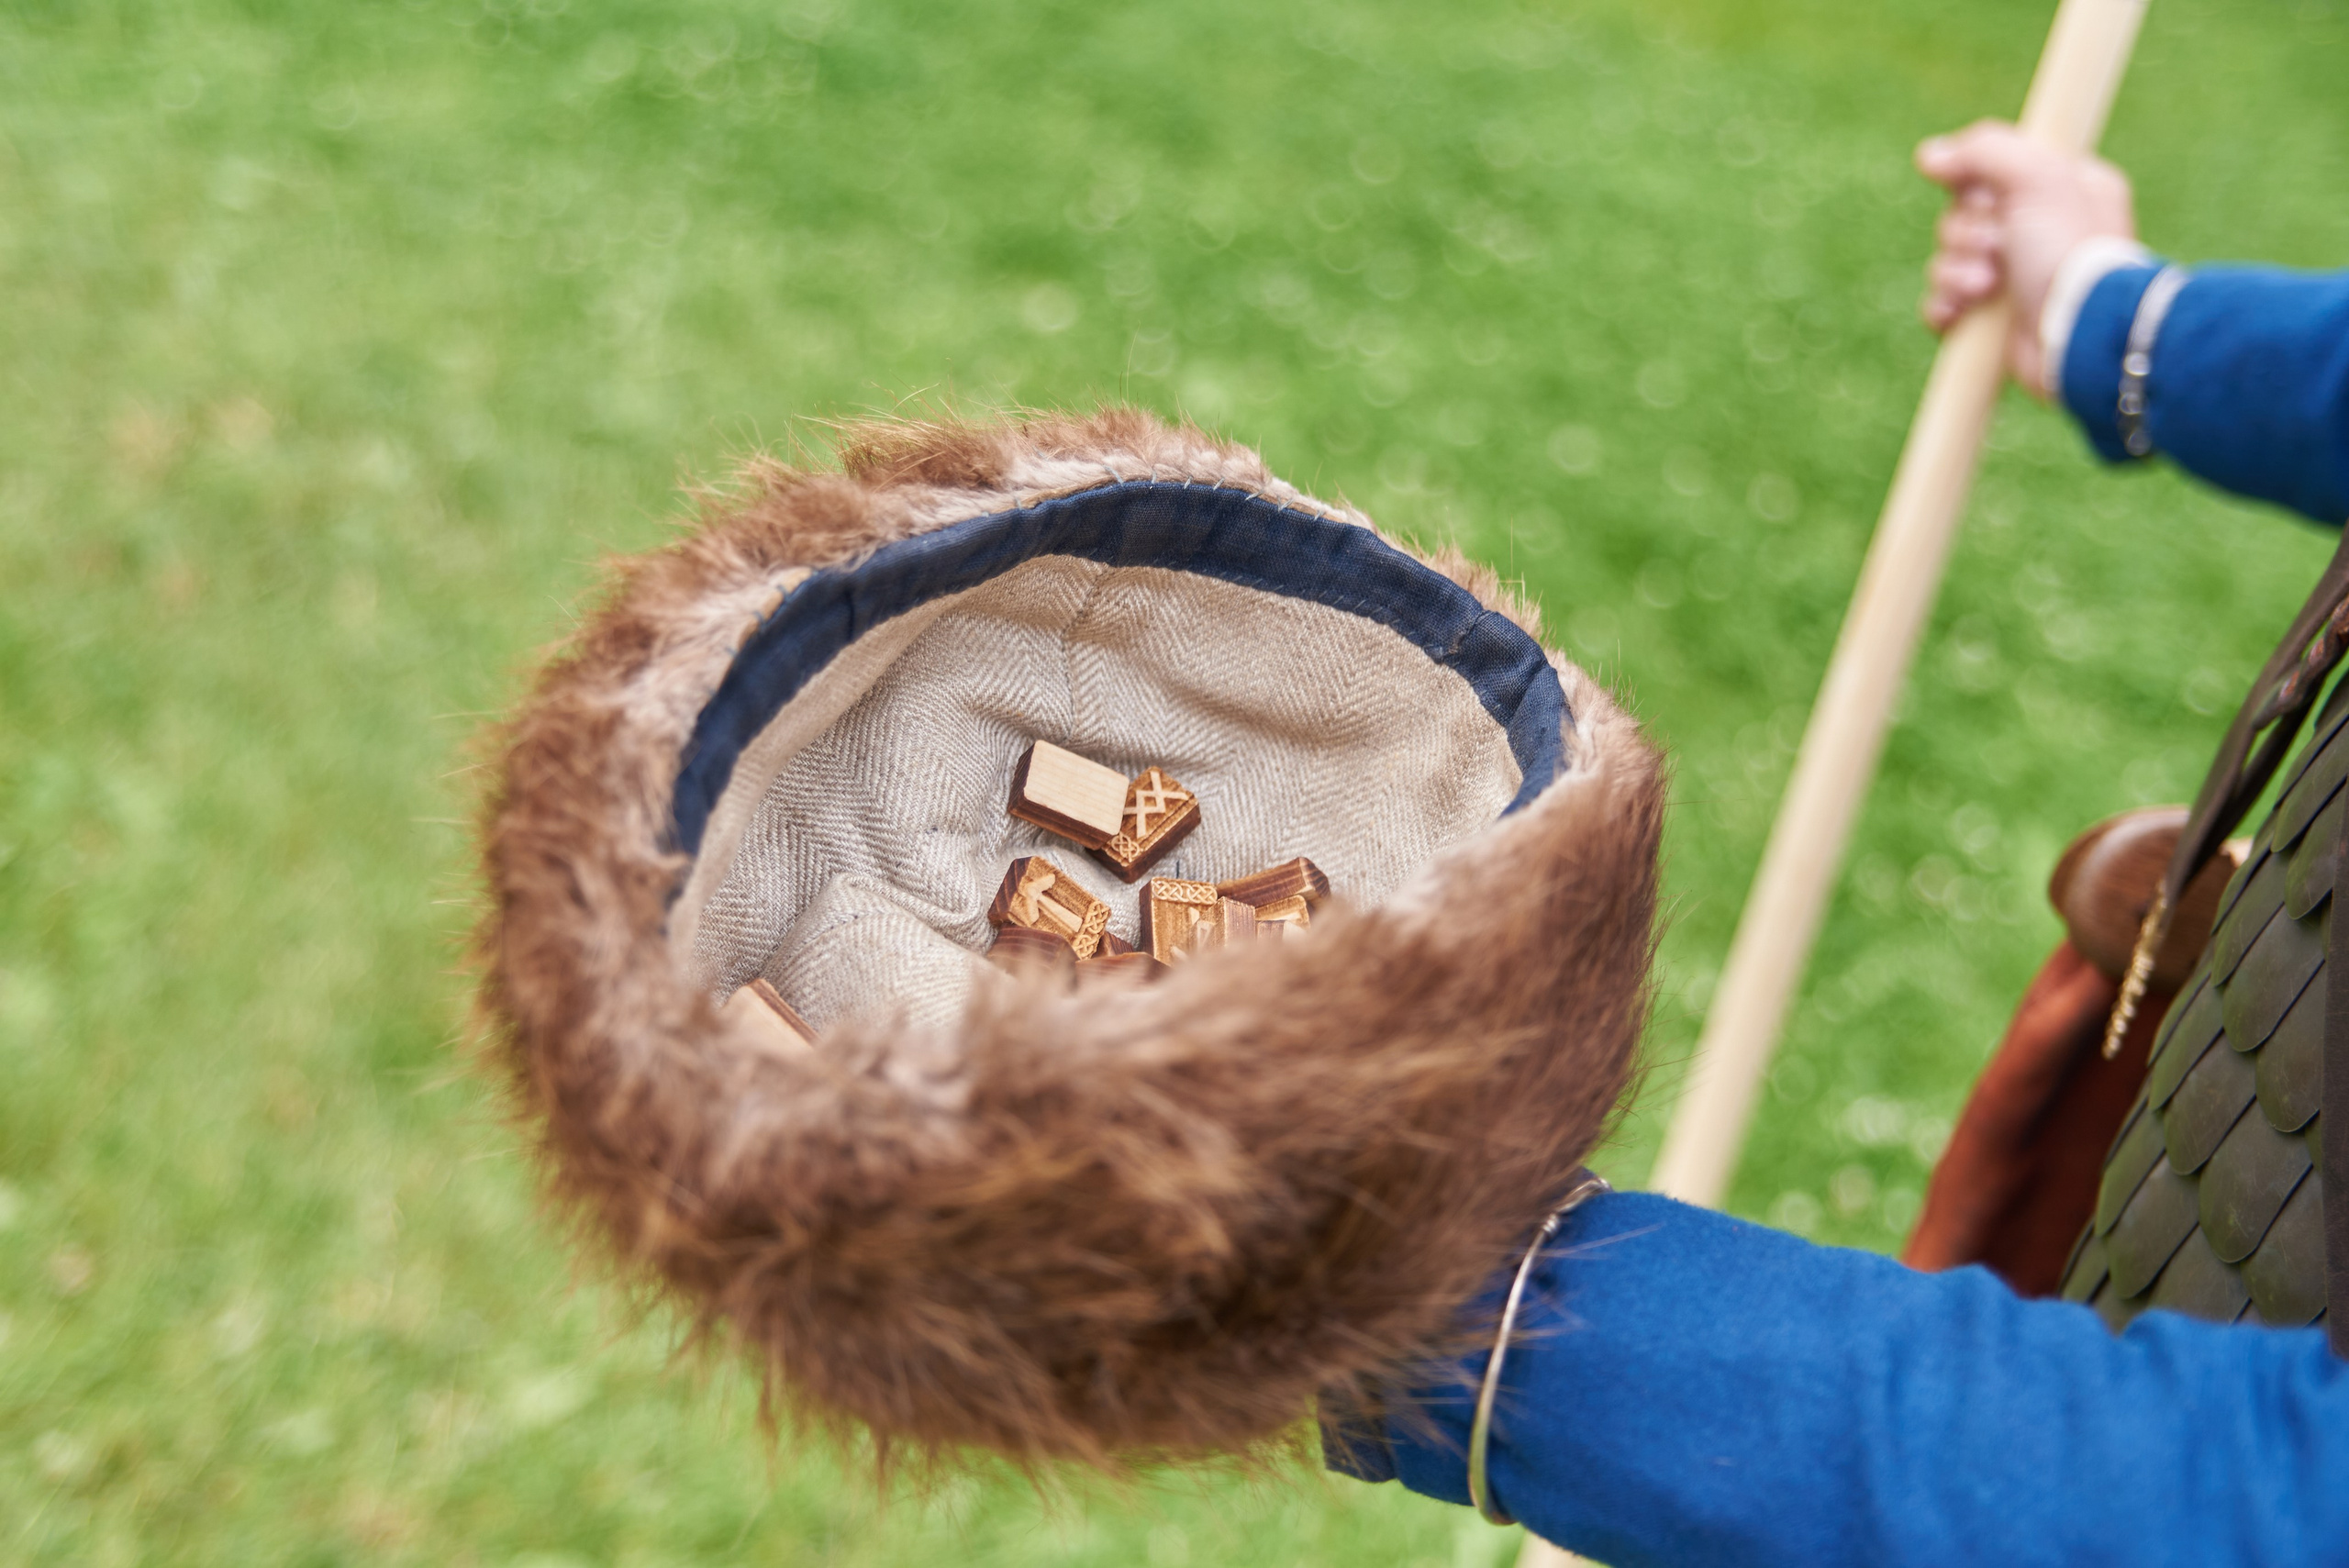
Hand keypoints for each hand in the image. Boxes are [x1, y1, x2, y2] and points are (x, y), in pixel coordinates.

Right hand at [1915, 120, 2137, 396]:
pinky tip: (1961, 311)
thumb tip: (1929, 155)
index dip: (1976, 183)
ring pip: (1946, 260)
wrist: (2076, 333)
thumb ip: (1984, 149)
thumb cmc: (2069, 252)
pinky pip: (1940, 302)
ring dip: (1956, 272)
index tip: (1987, 195)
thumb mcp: (2038, 175)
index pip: (1990, 170)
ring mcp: (2010, 279)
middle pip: (1960, 215)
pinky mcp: (1988, 321)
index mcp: (2057, 189)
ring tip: (1986, 287)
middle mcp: (2033, 231)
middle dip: (1967, 234)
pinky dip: (1943, 306)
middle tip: (1997, 248)